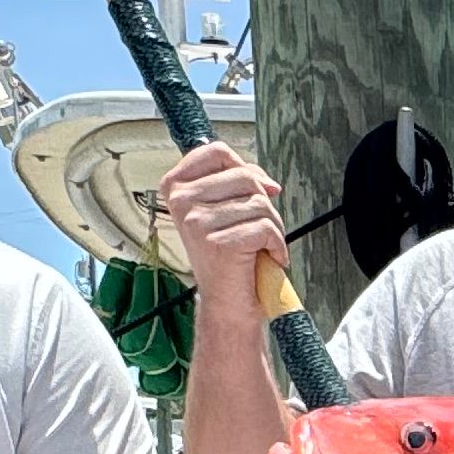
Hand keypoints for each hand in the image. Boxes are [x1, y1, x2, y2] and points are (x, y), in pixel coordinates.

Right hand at [157, 139, 286, 303]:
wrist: (228, 302)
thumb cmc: (229, 256)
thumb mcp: (226, 210)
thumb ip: (239, 183)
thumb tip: (268, 183)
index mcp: (176, 188)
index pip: (216, 151)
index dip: (244, 167)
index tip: (254, 189)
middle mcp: (181, 203)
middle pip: (244, 177)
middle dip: (264, 203)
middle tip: (258, 230)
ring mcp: (197, 222)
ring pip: (260, 203)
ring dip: (273, 227)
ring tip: (260, 246)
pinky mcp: (219, 242)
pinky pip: (266, 227)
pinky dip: (277, 245)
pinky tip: (266, 258)